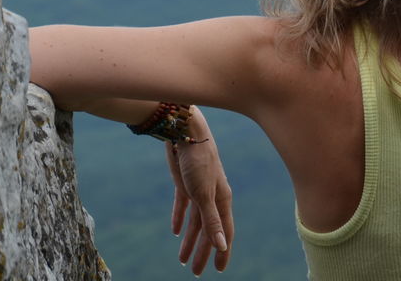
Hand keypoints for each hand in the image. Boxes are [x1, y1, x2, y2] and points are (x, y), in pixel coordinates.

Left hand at [166, 112, 233, 274]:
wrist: (185, 132)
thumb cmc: (199, 161)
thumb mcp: (204, 194)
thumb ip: (212, 220)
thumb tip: (223, 245)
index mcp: (222, 200)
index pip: (224, 231)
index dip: (222, 251)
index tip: (219, 270)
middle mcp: (212, 197)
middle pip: (208, 231)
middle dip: (203, 252)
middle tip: (195, 272)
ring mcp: (198, 191)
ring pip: (195, 222)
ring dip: (189, 241)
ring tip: (181, 259)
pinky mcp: (184, 184)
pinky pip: (183, 207)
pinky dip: (179, 219)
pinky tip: (176, 231)